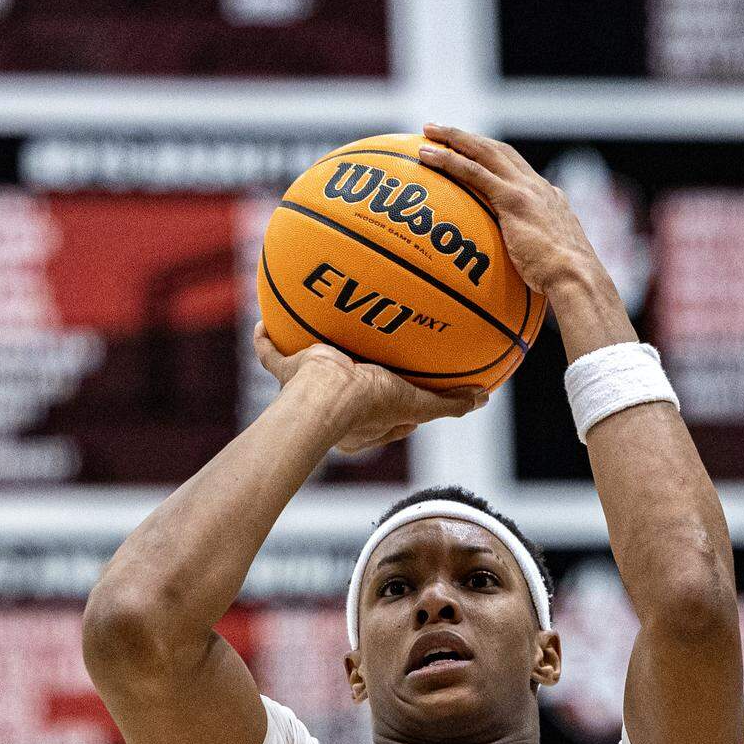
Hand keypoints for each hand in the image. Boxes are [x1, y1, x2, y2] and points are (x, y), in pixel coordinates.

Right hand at [253, 324, 485, 454]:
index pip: (384, 411)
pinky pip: (270, 353)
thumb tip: (481, 399)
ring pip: (306, 369)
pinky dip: (264, 339)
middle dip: (354, 373)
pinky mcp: (287, 370)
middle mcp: (333, 409)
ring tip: (318, 327)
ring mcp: (307, 388)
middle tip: (367, 354)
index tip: (407, 384)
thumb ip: (447, 404)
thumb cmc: (368, 405)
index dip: (396, 398)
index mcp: (361, 422)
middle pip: (346, 389)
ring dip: (310, 352)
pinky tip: (262, 321)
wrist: (325, 398)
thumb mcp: (415, 404)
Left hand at [418, 125, 616, 300]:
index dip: (493, 157)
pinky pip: (474, 173)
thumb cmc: (565, 283)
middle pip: (499, 150)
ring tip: (428, 131)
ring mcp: (526, 190)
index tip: (474, 152)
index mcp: (548, 198)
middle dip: (470, 137)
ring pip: (484, 152)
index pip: (517, 168)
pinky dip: (450, 160)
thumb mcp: (552, 263)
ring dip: (455, 138)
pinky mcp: (513, 200)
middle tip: (442, 130)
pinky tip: (428, 156)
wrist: (576, 277)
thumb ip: (536, 258)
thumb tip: (525, 276)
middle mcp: (537, 187)